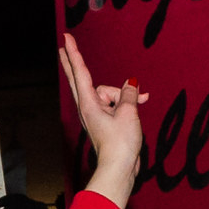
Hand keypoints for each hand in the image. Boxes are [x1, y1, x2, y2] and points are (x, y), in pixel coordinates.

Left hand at [61, 32, 145, 206]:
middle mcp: (89, 108)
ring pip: (108, 94)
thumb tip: (131, 84)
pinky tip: (143, 101)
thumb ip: (129, 94)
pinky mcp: (104, 123)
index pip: (80, 72)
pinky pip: (115, 104)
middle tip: (65, 45)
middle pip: (81, 79)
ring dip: (125, 94)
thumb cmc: (120, 144)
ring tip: (143, 100)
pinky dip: (127, 102)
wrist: (119, 169)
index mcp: (90, 104)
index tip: (66, 39)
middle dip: (75, 62)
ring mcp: (96, 116)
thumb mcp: (129, 113)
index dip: (74, 53)